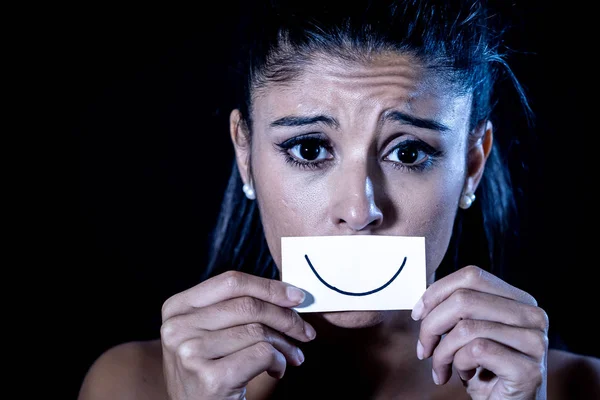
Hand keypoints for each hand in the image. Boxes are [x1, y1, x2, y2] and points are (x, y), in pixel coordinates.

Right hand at [160, 270, 315, 399]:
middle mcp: (177, 328)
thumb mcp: (211, 334)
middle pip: (248, 305)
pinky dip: (279, 362)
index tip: (297, 296)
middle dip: (286, 318)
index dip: (269, 287)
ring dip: (285, 344)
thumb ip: (236, 308)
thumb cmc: (212, 373)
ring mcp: (190, 353)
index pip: (231, 282)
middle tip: (306, 332)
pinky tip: (277, 372)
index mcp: (176, 308)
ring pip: (257, 330)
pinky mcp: (210, 379)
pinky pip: (262, 354)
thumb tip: (289, 294)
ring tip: (292, 356)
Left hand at [412, 266, 547, 399]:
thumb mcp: (470, 334)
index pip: (472, 276)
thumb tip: (424, 299)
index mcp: (520, 301)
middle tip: (423, 349)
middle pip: (464, 299)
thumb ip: (458, 310)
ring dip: (442, 352)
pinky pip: (476, 351)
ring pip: (466, 328)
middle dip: (432, 325)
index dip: (437, 291)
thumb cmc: (485, 372)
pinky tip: (464, 376)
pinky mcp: (529, 369)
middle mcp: (534, 316)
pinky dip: (458, 364)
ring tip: (441, 368)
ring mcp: (535, 342)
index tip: (417, 314)